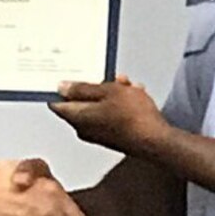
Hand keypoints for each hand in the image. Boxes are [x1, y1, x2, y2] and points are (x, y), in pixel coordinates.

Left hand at [50, 75, 168, 156]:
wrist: (157, 141)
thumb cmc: (134, 116)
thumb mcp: (108, 91)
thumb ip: (83, 88)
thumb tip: (62, 88)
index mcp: (77, 117)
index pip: (56, 102)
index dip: (61, 86)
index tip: (69, 74)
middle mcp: (84, 129)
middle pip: (81, 101)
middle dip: (96, 86)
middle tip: (110, 77)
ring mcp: (99, 134)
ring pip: (99, 105)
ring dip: (111, 93)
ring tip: (128, 86)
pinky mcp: (113, 136)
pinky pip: (110, 114)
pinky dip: (120, 104)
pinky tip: (134, 96)